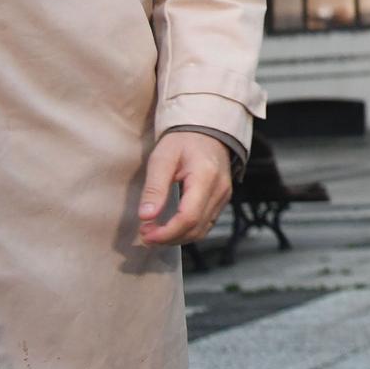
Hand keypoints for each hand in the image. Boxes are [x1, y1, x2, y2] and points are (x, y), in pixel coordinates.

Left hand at [137, 131, 233, 246]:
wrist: (206, 130)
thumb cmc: (182, 141)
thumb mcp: (162, 159)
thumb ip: (154, 188)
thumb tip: (146, 217)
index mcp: (205, 177)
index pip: (188, 217)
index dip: (166, 233)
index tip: (145, 234)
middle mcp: (220, 189)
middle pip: (196, 228)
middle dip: (168, 238)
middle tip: (145, 235)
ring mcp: (224, 195)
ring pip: (202, 230)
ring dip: (177, 238)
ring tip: (155, 233)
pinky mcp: (222, 199)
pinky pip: (206, 224)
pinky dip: (187, 231)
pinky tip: (170, 227)